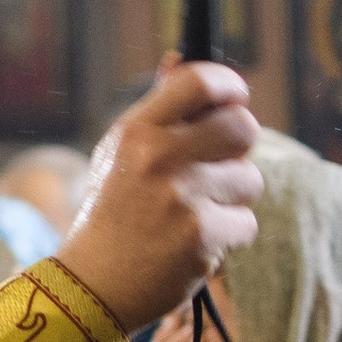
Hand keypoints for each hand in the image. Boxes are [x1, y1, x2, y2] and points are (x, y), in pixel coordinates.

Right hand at [63, 57, 260, 334]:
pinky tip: (195, 243)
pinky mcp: (203, 236)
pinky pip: (246, 223)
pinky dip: (228, 236)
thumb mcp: (120, 153)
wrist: (92, 284)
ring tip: (195, 213)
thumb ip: (158, 108)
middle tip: (222, 163)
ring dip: (232, 198)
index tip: (234, 98)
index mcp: (137, 130)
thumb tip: (181, 57)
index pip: (201, 81)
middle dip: (240, 146)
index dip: (230, 86)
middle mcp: (159, 156)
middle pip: (242, 126)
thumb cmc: (111, 212)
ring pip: (249, 179)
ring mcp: (183, 197)